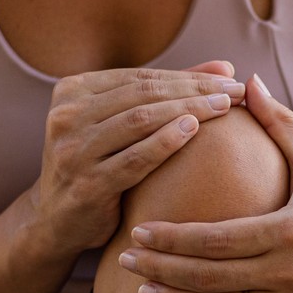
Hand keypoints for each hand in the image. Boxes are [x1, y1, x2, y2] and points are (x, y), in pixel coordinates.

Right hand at [30, 60, 246, 258]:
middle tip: (235, 91)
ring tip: (225, 107)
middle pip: (142, 94)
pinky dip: (166, 141)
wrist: (56, 224)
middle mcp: (67, 116)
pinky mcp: (87, 185)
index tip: (229, 77)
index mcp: (71, 91)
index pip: (140, 76)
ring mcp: (73, 150)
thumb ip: (165, 95)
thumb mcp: (121, 126)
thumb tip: (224, 69)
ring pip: (139, 120)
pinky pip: (134, 159)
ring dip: (188, 109)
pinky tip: (194, 130)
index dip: (187, 75)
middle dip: (194, 89)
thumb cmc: (99, 168)